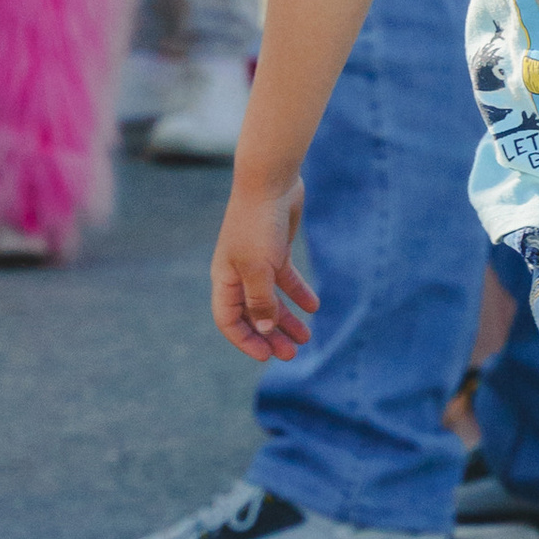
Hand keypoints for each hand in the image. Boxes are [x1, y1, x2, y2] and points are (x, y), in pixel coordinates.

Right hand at [212, 174, 316, 364]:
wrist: (270, 182)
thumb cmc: (258, 225)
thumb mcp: (259, 269)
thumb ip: (261, 301)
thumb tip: (263, 330)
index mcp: (224, 280)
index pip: (229, 320)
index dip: (245, 340)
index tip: (266, 357)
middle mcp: (238, 274)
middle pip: (252, 314)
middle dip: (270, 336)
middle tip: (292, 354)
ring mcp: (258, 262)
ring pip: (271, 299)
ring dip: (286, 319)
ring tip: (307, 338)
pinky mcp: (277, 250)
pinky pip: (286, 279)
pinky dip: (298, 293)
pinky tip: (314, 307)